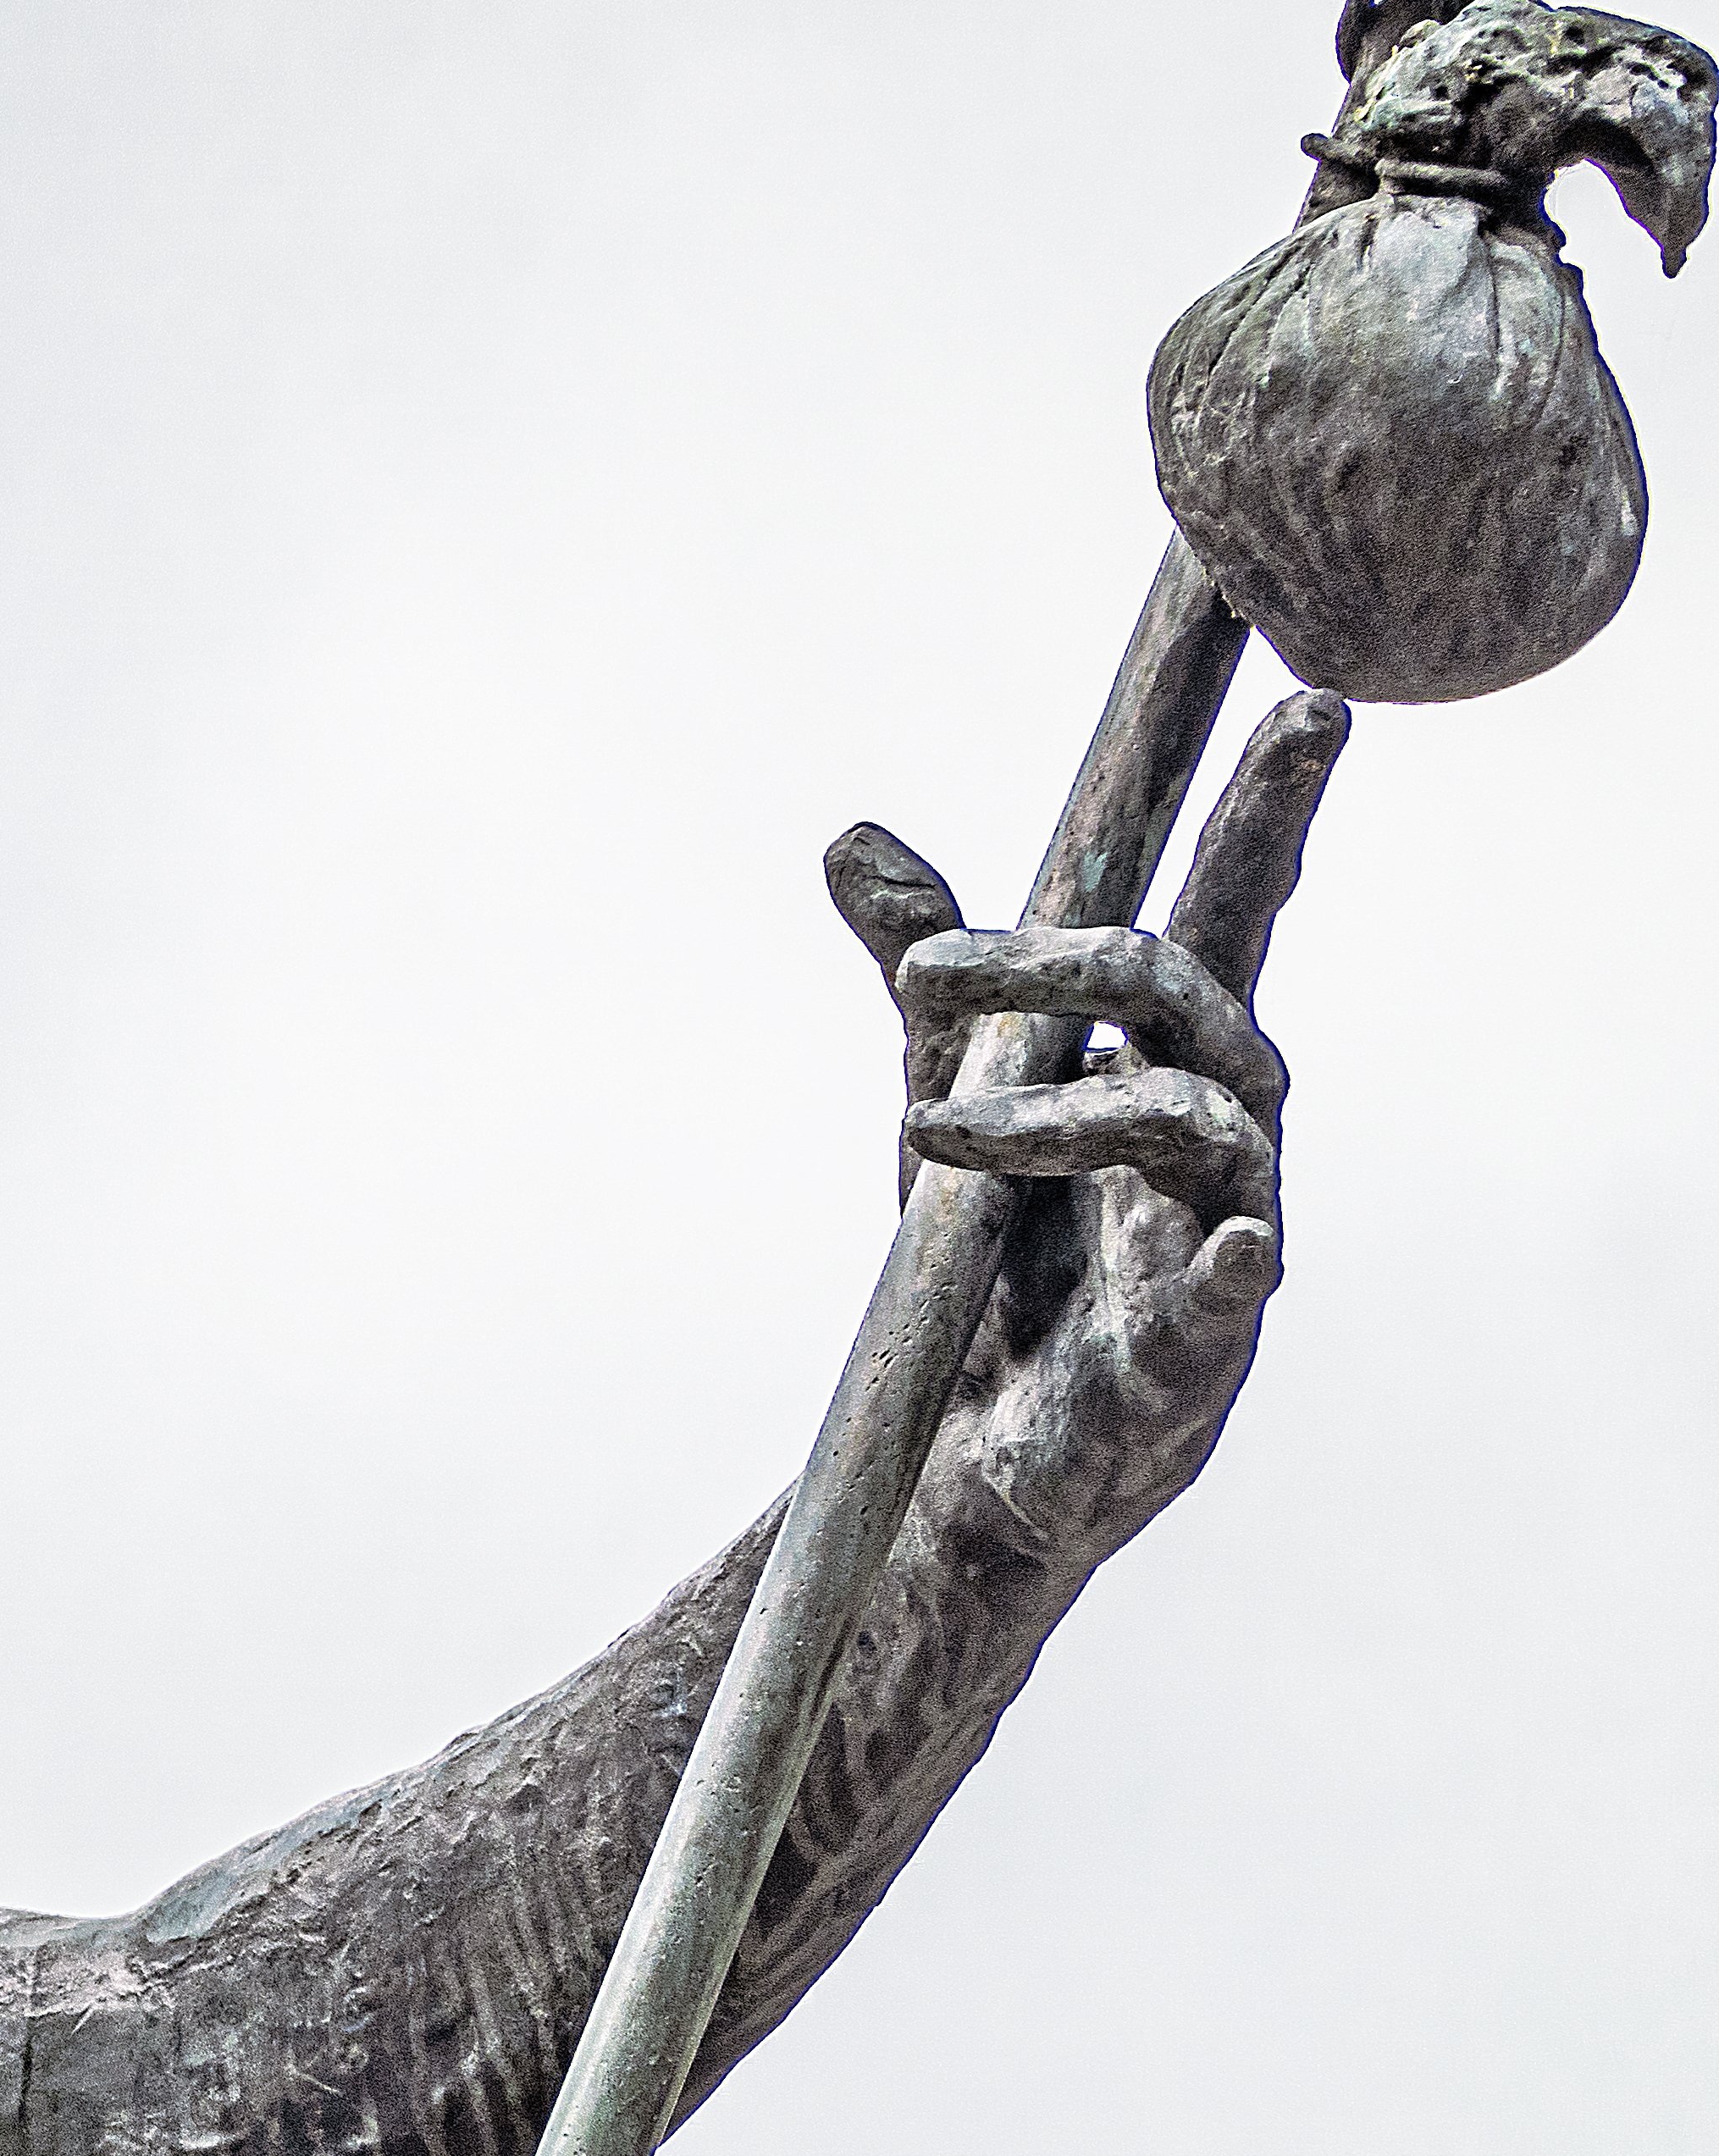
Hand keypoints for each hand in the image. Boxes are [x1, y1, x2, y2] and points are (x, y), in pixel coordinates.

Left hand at [818, 690, 1348, 1567]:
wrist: (981, 1453)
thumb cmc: (998, 1261)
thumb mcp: (949, 1096)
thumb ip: (927, 984)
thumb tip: (850, 835)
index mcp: (1172, 1055)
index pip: (1229, 911)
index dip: (1267, 815)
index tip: (1306, 702)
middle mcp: (1222, 1127)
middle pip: (1193, 999)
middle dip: (1083, 962)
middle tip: (926, 971)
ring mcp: (1223, 1236)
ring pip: (1180, 1129)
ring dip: (1046, 1117)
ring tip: (919, 1128)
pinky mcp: (1197, 1351)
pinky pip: (1228, 1299)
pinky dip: (1227, 1270)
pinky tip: (1235, 1246)